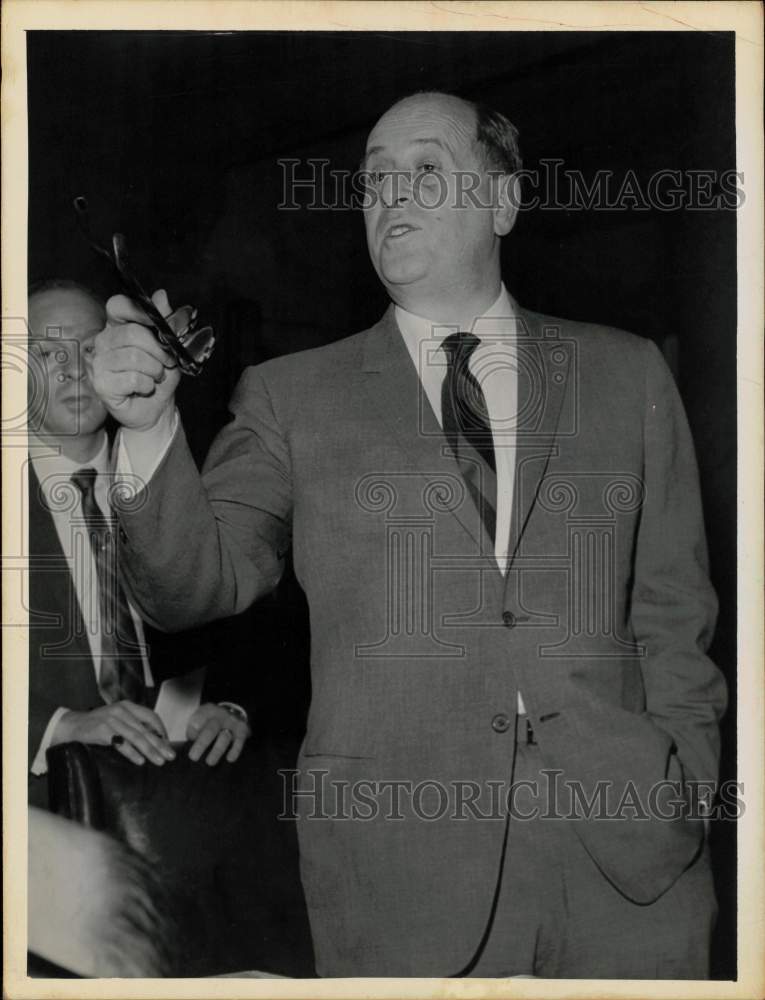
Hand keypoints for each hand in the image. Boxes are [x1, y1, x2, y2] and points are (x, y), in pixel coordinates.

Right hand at [52, 701, 175, 766]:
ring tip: (159, 761)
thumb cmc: (97, 725)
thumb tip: (154, 739)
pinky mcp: (102, 730)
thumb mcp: (117, 719)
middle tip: (170, 756)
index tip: (168, 743)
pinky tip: (140, 761)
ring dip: (150, 750)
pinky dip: (132, 753)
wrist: (71, 725)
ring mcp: (112, 720)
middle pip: (146, 729)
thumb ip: (133, 725)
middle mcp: (121, 711)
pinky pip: (121, 743)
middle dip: (160, 744)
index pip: (151, 716)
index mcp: (128, 706)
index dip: (161, 730)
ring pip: (136, 737)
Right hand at [90, 289, 180, 431]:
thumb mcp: (169, 346)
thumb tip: (161, 295)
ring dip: (154, 370)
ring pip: (133, 357)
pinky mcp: (101, 384)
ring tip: (155, 376)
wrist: (158, 407)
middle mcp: (104, 341)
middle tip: (167, 361)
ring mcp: (99, 363)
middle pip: (132, 333)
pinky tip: (144, 388)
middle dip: (158, 349)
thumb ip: (165, 321)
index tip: (159, 324)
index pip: (118, 306)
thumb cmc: (160, 375)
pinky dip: (146, 384)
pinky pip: (131, 378)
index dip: (139, 311)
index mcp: (118, 326)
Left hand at [186, 703, 249, 764]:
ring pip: (224, 737)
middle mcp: (221, 716)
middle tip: (193, 757)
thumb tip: (188, 742)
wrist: (234, 712)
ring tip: (210, 762)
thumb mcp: (202, 718)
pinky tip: (229, 758)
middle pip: (211, 730)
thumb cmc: (212, 720)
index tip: (191, 734)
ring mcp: (232, 723)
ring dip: (217, 751)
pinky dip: (235, 750)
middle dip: (202, 744)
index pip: (201, 716)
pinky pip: (239, 741)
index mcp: (208, 711)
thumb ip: (194, 729)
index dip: (196, 725)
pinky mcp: (242, 730)